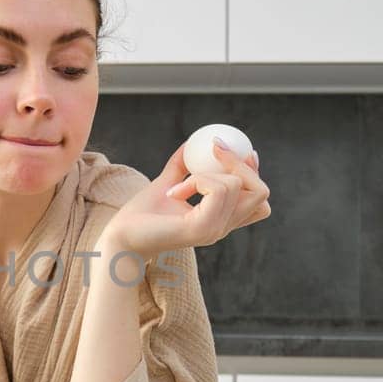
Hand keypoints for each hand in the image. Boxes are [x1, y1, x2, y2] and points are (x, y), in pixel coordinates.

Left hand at [101, 139, 270, 257]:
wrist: (121, 238)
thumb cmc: (141, 216)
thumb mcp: (166, 184)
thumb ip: (181, 167)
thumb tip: (191, 143)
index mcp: (220, 220)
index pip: (259, 201)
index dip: (255, 174)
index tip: (242, 151)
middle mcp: (223, 227)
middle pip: (261, 192)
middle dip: (242, 165)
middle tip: (215, 149)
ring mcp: (215, 230)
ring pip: (236, 185)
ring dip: (207, 173)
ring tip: (179, 185)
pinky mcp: (202, 228)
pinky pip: (217, 189)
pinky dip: (197, 181)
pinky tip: (174, 192)